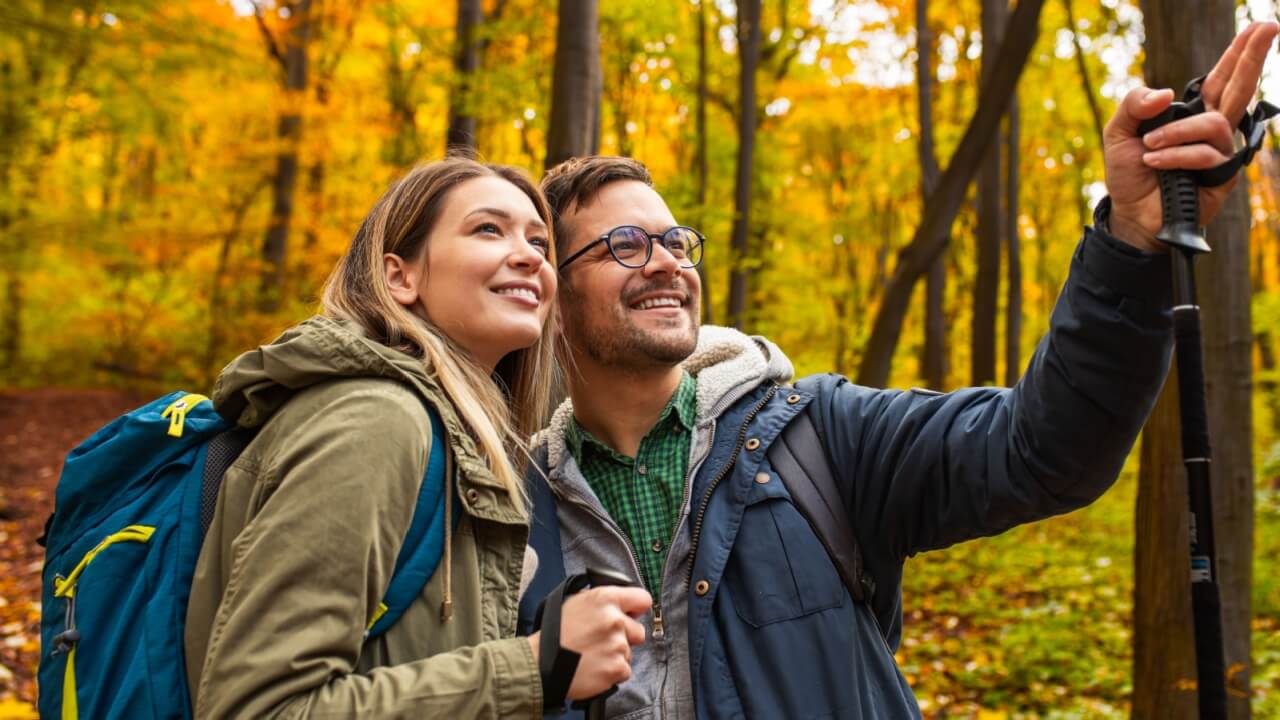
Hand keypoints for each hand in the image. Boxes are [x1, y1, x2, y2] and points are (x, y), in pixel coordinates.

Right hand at [526, 585, 650, 699]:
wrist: (541, 663)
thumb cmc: (555, 633)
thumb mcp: (576, 603)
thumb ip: (602, 602)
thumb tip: (621, 604)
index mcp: (605, 599)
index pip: (643, 599)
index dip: (637, 609)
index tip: (632, 615)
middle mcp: (615, 620)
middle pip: (639, 631)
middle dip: (626, 637)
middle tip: (604, 642)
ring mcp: (618, 645)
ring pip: (629, 653)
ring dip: (616, 656)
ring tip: (593, 656)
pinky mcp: (617, 668)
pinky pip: (624, 670)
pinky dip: (612, 673)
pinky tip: (595, 668)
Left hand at [1103, 21, 1278, 251]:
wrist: (1130, 213)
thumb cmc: (1130, 171)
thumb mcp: (1119, 132)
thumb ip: (1134, 105)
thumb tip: (1164, 92)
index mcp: (1192, 113)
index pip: (1219, 79)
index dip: (1239, 54)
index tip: (1260, 27)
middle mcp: (1212, 129)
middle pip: (1240, 89)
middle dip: (1253, 58)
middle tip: (1270, 27)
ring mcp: (1220, 151)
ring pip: (1214, 124)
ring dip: (1176, 133)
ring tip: (1148, 146)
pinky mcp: (1222, 176)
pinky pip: (1205, 154)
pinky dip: (1175, 156)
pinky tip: (1155, 162)